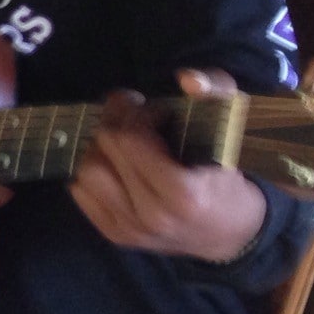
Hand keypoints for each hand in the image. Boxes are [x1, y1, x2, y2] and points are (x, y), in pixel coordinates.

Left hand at [69, 68, 267, 262]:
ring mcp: (130, 229)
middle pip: (104, 149)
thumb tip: (187, 79)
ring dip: (100, 146)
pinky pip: (81, 192)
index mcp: (183, 194)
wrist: (229, 232)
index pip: (131, 138)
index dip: (140, 113)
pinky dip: (92, 170)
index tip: (159, 111)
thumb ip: (219, 92)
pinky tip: (115, 163)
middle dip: (118, 121)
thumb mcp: (232, 130)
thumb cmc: (228, 176)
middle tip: (136, 114)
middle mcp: (151, 216)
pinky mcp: (115, 234)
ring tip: (123, 139)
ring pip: (86, 171)